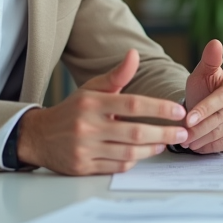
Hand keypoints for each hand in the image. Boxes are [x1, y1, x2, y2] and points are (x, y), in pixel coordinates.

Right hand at [15, 49, 189, 174]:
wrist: (39, 136)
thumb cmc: (73, 110)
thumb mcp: (92, 89)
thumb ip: (117, 75)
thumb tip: (134, 54)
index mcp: (92, 103)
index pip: (133, 104)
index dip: (159, 108)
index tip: (179, 110)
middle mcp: (88, 126)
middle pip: (135, 132)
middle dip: (164, 133)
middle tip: (183, 133)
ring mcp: (85, 149)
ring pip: (129, 153)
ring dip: (152, 148)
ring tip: (166, 143)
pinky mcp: (83, 167)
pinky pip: (116, 167)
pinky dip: (133, 161)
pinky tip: (143, 153)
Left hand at [182, 39, 222, 152]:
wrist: (202, 105)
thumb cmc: (202, 87)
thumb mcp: (201, 72)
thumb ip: (209, 59)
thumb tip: (215, 42)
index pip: (221, 98)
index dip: (205, 109)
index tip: (188, 118)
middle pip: (220, 118)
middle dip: (199, 128)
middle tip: (182, 134)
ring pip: (220, 133)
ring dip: (201, 138)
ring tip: (185, 141)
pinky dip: (207, 146)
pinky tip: (196, 145)